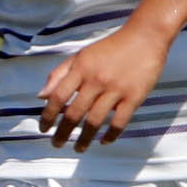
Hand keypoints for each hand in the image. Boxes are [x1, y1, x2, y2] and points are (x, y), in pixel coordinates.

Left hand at [38, 22, 171, 149]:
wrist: (145, 37)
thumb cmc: (111, 47)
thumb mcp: (81, 55)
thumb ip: (59, 74)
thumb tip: (41, 96)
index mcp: (81, 69)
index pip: (57, 97)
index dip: (48, 116)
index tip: (44, 129)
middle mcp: (96, 80)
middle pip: (74, 113)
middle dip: (63, 132)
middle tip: (57, 144)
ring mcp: (116, 89)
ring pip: (95, 121)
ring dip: (84, 138)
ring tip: (79, 148)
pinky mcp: (134, 96)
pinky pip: (120, 121)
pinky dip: (111, 134)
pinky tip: (104, 141)